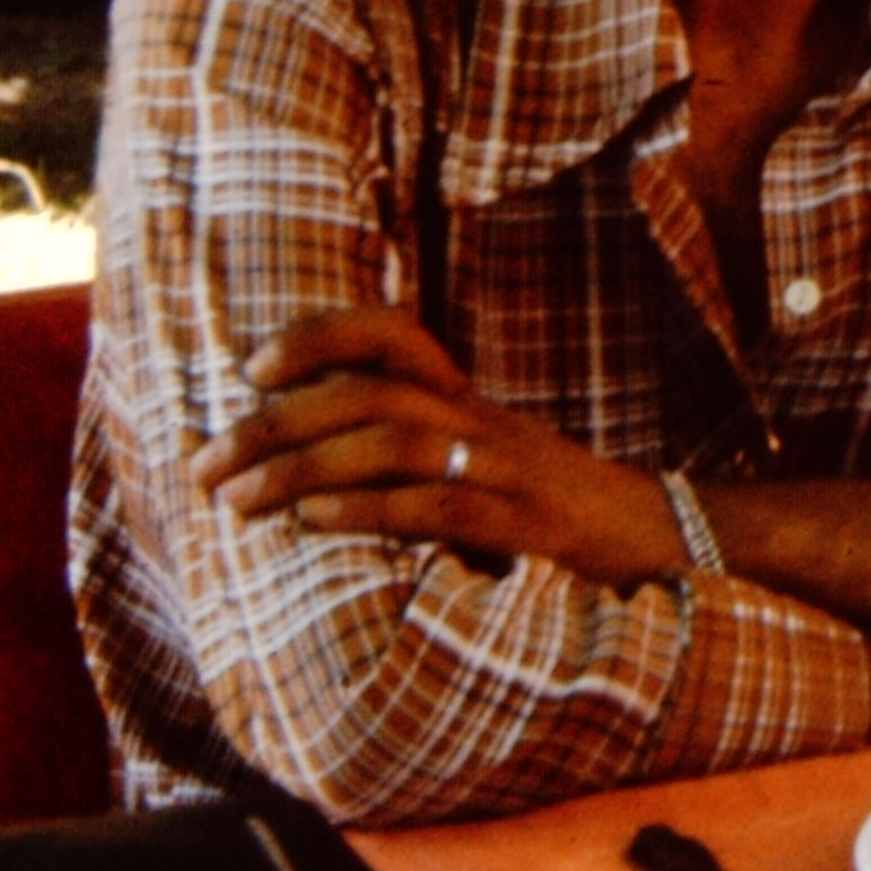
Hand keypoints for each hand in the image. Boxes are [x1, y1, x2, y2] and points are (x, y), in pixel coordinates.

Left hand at [191, 304, 688, 587]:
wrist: (666, 537)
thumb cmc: (556, 509)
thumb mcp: (486, 463)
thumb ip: (416, 454)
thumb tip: (311, 469)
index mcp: (469, 402)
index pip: (393, 333)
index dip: (320, 337)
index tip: (252, 369)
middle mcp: (483, 419)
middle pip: (369, 394)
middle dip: (275, 425)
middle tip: (204, 466)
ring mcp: (508, 468)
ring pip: (394, 442)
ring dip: (305, 468)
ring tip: (239, 499)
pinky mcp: (527, 523)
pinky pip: (441, 504)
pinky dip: (371, 510)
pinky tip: (316, 523)